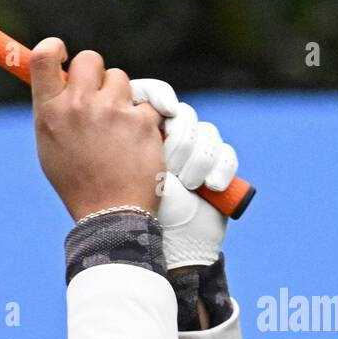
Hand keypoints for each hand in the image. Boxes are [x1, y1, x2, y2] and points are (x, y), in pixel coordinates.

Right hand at [30, 39, 165, 221]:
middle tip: (100, 98)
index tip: (63, 55)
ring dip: (121, 99)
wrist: (110, 215)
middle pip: (90, 59)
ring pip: (121, 79)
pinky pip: (145, 104)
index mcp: (49, 113)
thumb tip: (61, 81)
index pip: (43, 56)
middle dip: (98, 75)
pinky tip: (134, 145)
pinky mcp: (140, 119)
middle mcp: (77, 106)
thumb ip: (55, 112)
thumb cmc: (79, 184)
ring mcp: (111, 110)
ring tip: (117, 132)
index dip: (55, 48)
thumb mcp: (51, 148)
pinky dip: (143, 121)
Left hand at [129, 78, 238, 267]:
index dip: (159, 96)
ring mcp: (190, 155)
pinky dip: (220, 170)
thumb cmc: (132, 206)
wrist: (162, 243)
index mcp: (136, 135)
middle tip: (169, 167)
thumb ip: (112, 129)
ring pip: (206, 133)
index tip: (164, 110)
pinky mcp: (214, 170)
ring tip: (186, 185)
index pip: (152, 95)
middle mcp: (164, 141)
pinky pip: (225, 153)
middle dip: (180, 142)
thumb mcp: (114, 163)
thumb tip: (116, 97)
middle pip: (184, 114)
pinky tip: (209, 187)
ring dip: (197, 161)